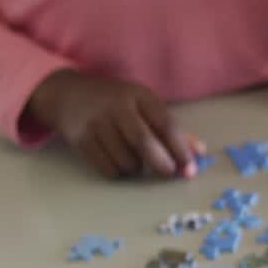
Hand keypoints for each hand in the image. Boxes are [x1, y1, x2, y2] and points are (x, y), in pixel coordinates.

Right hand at [26, 69, 202, 178]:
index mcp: (139, 95)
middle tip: (168, 172)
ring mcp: (96, 122)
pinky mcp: (80, 139)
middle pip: (143, 142)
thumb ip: (169, 128)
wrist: (68, 94)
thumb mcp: (143, 104)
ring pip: (126, 160)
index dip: (180, 149)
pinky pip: (107, 168)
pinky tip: (116, 161)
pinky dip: (118, 172)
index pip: (165, 124)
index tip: (190, 168)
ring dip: (137, 168)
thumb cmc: (116, 103)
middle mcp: (117, 106)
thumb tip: (200, 152)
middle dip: (161, 163)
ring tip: (135, 159)